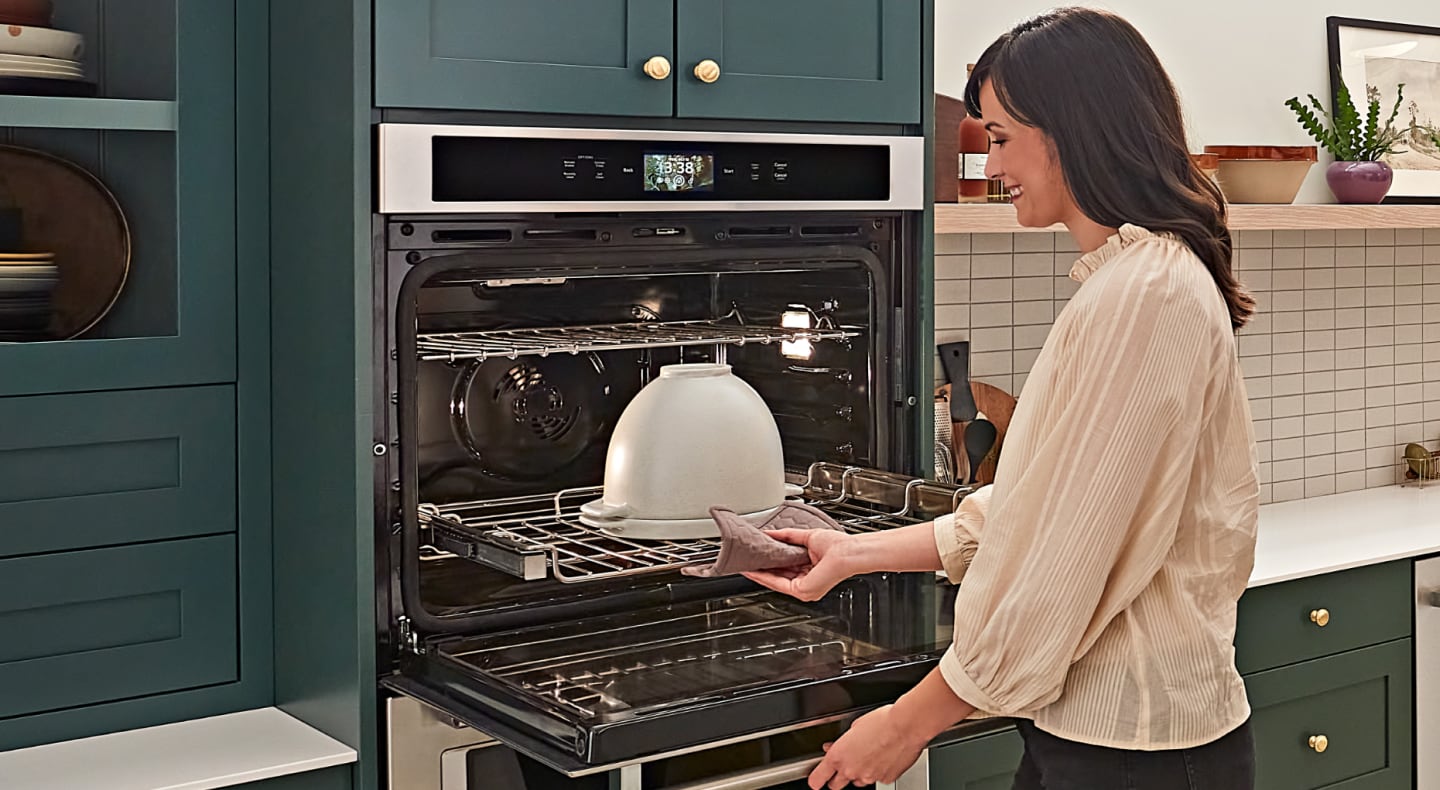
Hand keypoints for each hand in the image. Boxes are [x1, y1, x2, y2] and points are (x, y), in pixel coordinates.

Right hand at [741, 529, 858, 600]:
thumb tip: (771, 533)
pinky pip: (778, 584)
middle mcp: (806, 584)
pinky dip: (764, 576)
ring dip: (759, 573)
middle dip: (761, 568)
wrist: (848, 552)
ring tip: (747, 564)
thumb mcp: (807, 538)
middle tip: (746, 560)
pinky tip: (754, 570)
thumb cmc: (838, 546)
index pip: (784, 569)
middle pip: (777, 577)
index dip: (768, 563)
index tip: (755, 557)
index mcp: (809, 572)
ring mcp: (804, 590)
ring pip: (775, 581)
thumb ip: (787, 536)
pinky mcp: (802, 590)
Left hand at [808, 705, 926, 788]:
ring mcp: (868, 777)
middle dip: (837, 778)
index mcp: (839, 757)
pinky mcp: (885, 779)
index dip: (816, 780)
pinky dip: (878, 770)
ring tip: (869, 755)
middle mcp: (851, 770)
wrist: (906, 727)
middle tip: (844, 766)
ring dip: (859, 772)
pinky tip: (884, 756)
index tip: (815, 780)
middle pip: (836, 786)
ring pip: (858, 781)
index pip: (818, 778)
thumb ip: (841, 742)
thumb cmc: (881, 722)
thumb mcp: (853, 727)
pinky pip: (877, 778)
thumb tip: (835, 746)